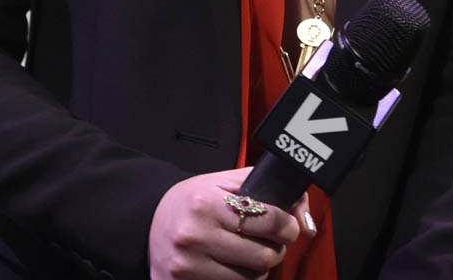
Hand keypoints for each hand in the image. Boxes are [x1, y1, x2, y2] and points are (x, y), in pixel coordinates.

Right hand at [148, 166, 315, 278]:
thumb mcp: (223, 183)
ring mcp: (188, 268)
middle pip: (263, 257)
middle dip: (274, 249)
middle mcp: (195, 236)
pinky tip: (231, 268)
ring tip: (247, 255)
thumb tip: (303, 215)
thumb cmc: (192, 202)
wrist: (149, 222)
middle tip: (270, 242)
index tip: (288, 227)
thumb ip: (264, 189)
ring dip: (257, 270)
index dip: (286, 225)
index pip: (266, 219)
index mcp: (206, 204)